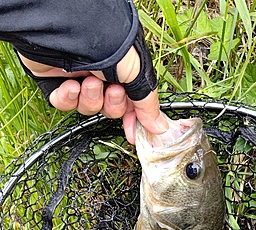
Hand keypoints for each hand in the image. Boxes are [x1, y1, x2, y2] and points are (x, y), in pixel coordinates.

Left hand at [19, 47, 167, 143]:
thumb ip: (146, 102)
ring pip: (89, 107)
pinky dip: (68, 99)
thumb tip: (159, 127)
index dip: (133, 119)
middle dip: (112, 104)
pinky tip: (71, 85)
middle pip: (110, 108)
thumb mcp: (136, 72)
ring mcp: (80, 76)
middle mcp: (102, 72)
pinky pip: (65, 104)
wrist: (68, 31)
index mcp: (123, 67)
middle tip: (111, 90)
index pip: (131, 102)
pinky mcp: (57, 82)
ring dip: (91, 98)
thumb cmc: (105, 41)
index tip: (133, 133)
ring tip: (89, 82)